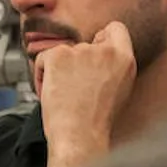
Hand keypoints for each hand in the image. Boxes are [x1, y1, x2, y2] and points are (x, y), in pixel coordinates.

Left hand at [34, 21, 136, 162]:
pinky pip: (43, 59)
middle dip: (76, 62)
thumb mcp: (120, 90)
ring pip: (62, 53)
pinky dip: (42, 75)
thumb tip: (99, 54)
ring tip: (65, 95)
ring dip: (59, 71)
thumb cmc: (96, 122)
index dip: (102, 40)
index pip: (115, 29)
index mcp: (125, 59)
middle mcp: (105, 51)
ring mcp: (80, 51)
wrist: (80, 137)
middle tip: (76, 86)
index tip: (95, 54)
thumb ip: (113, 66)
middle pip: (83, 44)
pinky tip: (51, 93)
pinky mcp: (58, 56)